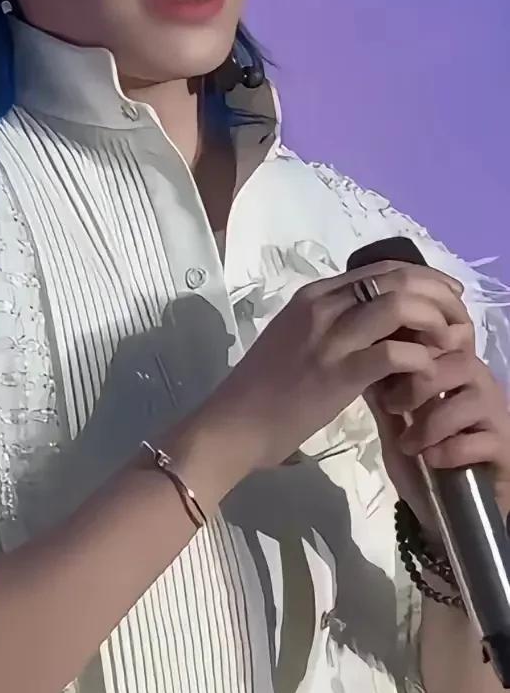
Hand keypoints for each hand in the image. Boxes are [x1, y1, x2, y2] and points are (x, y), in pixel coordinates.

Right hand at [201, 260, 468, 491]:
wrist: (233, 423)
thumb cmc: (265, 388)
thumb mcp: (299, 340)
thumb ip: (336, 326)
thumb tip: (383, 329)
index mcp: (314, 295)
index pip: (383, 269)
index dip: (426, 278)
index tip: (449, 297)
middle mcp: (322, 305)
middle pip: (398, 279)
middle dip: (441, 296)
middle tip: (459, 322)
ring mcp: (329, 337)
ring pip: (400, 306)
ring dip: (436, 323)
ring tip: (446, 348)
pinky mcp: (337, 373)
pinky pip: (394, 354)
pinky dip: (421, 363)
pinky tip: (424, 378)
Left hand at [365, 317, 509, 540]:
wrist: (447, 516)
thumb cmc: (422, 466)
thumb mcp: (394, 429)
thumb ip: (384, 399)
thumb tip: (363, 362)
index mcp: (454, 377)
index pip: (444, 343)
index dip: (416, 349)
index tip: (385, 370)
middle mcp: (480, 390)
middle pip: (461, 363)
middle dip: (422, 382)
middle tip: (395, 406)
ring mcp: (497, 419)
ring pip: (473, 400)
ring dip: (433, 422)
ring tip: (410, 444)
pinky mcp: (505, 450)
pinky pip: (483, 439)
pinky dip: (450, 450)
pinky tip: (432, 461)